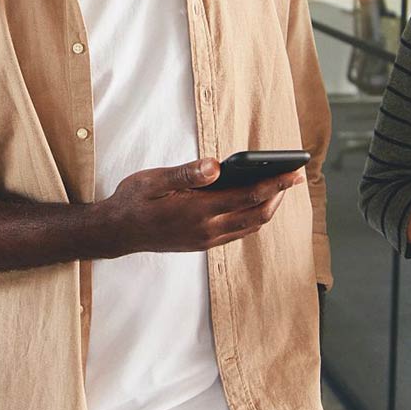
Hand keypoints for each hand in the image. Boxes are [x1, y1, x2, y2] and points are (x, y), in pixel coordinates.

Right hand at [98, 158, 304, 256]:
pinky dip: (253, 218)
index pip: (249, 196)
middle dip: (279, 195)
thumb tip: (215, 165)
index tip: (294, 172)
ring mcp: (206, 240)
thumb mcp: (154, 180)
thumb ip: (186, 174)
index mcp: (199, 210)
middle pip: (257, 213)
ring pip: (251, 226)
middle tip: (294, 176)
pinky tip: (255, 203)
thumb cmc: (134, 200)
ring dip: (269, 208)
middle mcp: (207, 229)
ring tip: (279, 188)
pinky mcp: (202, 244)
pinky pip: (238, 233)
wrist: (116, 233)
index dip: (276, 184)